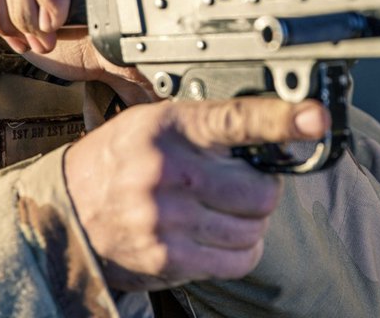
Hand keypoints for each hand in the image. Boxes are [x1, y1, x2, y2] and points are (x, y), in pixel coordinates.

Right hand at [63, 97, 330, 290]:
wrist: (64, 210)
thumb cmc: (117, 160)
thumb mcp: (154, 123)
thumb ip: (208, 127)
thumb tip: (274, 134)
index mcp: (170, 128)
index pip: (236, 120)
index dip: (281, 120)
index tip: (314, 119)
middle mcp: (170, 172)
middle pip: (262, 190)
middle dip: (261, 187)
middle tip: (239, 183)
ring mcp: (169, 220)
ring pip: (255, 228)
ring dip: (250, 222)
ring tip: (221, 210)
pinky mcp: (169, 259)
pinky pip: (237, 260)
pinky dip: (239, 250)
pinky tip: (217, 235)